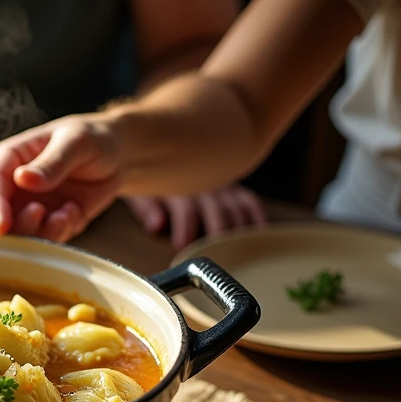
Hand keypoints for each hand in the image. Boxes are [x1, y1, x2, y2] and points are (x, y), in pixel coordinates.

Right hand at [0, 115, 120, 242]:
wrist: (117, 157)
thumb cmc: (92, 138)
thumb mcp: (76, 143)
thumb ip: (51, 163)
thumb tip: (22, 178)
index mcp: (11, 158)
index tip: (1, 225)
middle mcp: (14, 186)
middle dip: (10, 227)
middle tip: (38, 217)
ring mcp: (29, 207)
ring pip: (17, 233)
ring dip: (39, 232)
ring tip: (67, 213)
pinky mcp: (47, 224)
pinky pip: (45, 239)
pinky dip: (59, 233)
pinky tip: (75, 211)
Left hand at [125, 185, 266, 249]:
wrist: (168, 149)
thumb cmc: (154, 179)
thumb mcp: (141, 190)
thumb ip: (147, 208)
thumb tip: (156, 225)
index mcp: (179, 185)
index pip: (185, 206)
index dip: (184, 226)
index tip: (182, 245)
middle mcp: (204, 185)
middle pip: (217, 208)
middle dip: (218, 230)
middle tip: (217, 252)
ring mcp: (222, 187)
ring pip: (237, 207)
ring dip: (239, 229)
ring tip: (238, 251)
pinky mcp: (235, 190)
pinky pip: (250, 203)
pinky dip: (257, 220)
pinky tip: (259, 236)